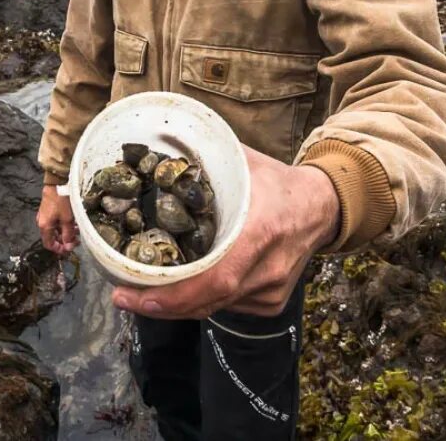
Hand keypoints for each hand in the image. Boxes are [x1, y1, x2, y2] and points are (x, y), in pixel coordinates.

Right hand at [37, 185, 77, 254]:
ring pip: (55, 230)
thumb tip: (68, 247)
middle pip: (52, 238)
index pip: (49, 245)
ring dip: (65, 232)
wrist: (57, 183)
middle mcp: (42, 223)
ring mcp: (44, 216)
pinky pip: (55, 223)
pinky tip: (72, 223)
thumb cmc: (61, 201)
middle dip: (64, 240)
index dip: (59, 249)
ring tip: (77, 230)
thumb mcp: (67, 220)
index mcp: (44, 227)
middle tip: (76, 240)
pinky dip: (63, 225)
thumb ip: (68, 235)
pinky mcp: (48, 210)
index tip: (69, 249)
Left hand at [112, 144, 339, 318]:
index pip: (216, 278)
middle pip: (208, 302)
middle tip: (123, 297)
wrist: (323, 206)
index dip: (173, 295)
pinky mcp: (271, 301)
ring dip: (177, 303)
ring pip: (214, 307)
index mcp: (261, 231)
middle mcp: (268, 268)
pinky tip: (180, 286)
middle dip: (161, 306)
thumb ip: (198, 156)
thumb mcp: (240, 161)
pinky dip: (200, 299)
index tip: (133, 295)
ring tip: (141, 291)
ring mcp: (272, 290)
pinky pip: (227, 306)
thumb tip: (151, 139)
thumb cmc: (276, 180)